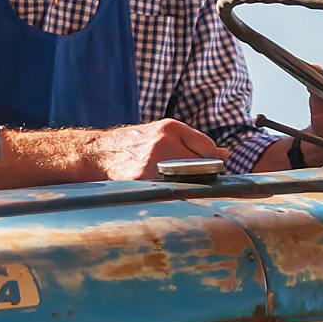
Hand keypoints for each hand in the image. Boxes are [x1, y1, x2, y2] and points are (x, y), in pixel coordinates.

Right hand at [89, 119, 227, 180]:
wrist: (97, 153)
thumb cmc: (134, 144)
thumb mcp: (163, 133)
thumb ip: (193, 142)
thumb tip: (226, 154)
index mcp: (170, 127)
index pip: (209, 148)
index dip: (213, 161)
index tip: (209, 169)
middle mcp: (163, 142)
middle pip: (202, 166)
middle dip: (203, 175)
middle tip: (194, 180)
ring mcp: (151, 163)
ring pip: (188, 182)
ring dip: (188, 187)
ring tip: (176, 185)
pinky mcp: (141, 181)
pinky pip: (168, 192)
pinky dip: (170, 194)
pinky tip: (161, 191)